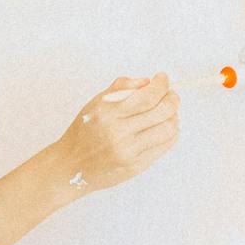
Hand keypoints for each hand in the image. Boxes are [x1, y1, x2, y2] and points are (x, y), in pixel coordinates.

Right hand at [58, 74, 179, 193]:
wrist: (71, 166)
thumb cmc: (83, 133)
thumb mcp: (96, 104)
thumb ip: (121, 88)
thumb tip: (147, 82)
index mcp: (108, 113)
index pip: (147, 95)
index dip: (161, 84)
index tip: (162, 79)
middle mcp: (119, 133)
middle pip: (162, 111)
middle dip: (172, 99)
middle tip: (171, 94)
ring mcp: (129, 152)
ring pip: (167, 130)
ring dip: (174, 116)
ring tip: (169, 112)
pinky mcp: (136, 166)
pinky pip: (163, 147)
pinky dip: (170, 133)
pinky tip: (165, 127)